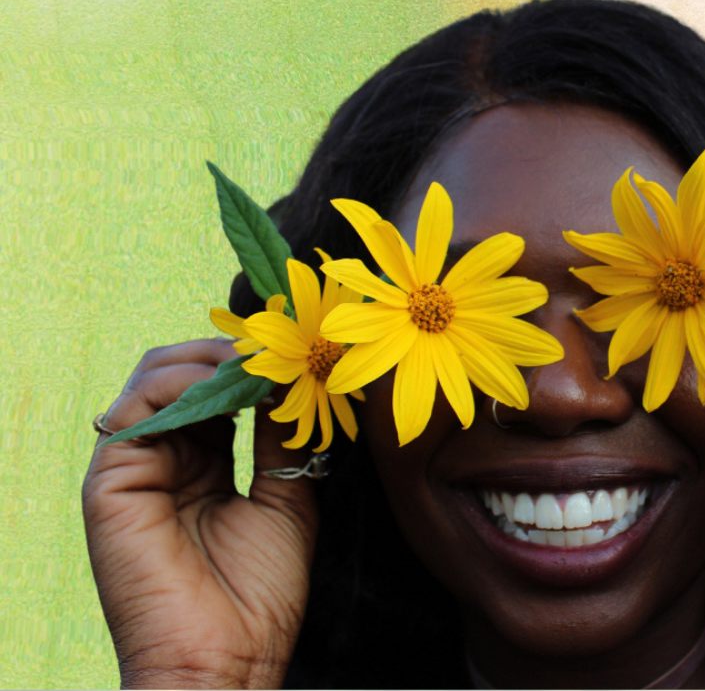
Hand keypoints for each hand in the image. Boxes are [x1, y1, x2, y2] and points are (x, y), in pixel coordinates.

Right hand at [82, 340, 317, 688]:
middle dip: (232, 351)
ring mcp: (135, 467)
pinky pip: (134, 411)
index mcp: (202, 463)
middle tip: (279, 343)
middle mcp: (165, 459)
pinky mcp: (110, 482)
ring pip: (155, 378)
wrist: (226, 658)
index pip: (217, 390)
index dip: (252, 364)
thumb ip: (280, 438)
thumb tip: (292, 380)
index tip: (298, 345)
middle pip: (183, 374)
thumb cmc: (257, 594)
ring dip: (209, 359)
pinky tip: (226, 385)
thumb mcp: (285, 498)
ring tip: (257, 362)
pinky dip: (179, 383)